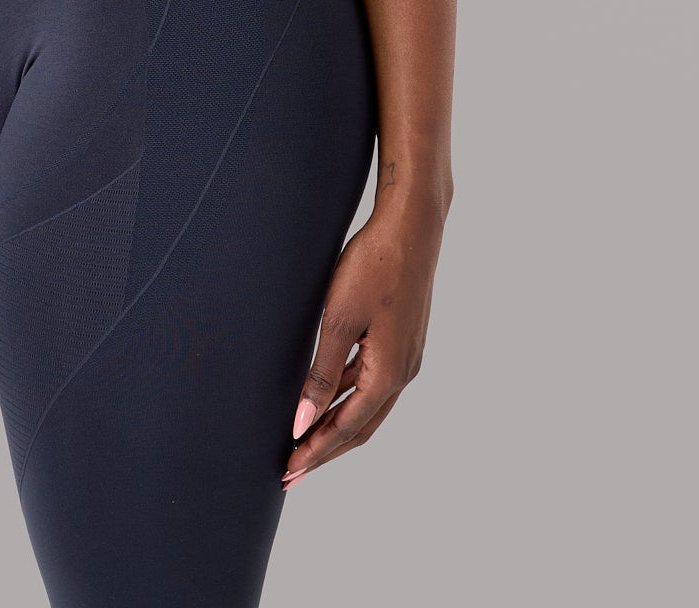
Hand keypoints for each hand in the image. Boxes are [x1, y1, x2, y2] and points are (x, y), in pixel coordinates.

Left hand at [280, 197, 445, 487]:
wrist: (411, 227)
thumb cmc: (373, 267)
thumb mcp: (339, 319)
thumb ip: (321, 374)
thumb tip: (302, 422)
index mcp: (388, 374)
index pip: (346, 428)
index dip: (315, 451)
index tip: (287, 471)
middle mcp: (402, 372)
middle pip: (360, 427)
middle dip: (324, 450)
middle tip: (291, 470)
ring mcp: (405, 356)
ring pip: (367, 406)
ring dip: (336, 425)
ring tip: (303, 440)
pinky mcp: (400, 340)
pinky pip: (371, 382)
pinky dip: (347, 397)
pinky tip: (324, 396)